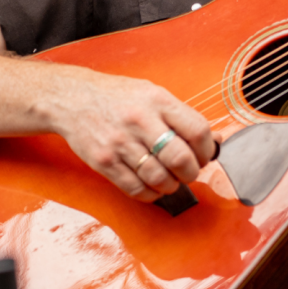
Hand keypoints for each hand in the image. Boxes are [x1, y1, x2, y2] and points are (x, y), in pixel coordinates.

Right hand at [45, 67, 219, 202]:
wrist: (73, 99)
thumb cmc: (116, 96)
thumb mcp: (152, 94)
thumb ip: (181, 116)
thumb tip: (215, 140)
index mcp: (157, 101)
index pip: (197, 130)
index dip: (206, 150)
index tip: (204, 156)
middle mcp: (140, 121)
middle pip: (180, 159)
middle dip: (191, 172)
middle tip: (188, 172)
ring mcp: (121, 143)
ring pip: (159, 178)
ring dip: (171, 186)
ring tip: (171, 181)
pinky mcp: (105, 162)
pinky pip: (135, 188)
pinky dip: (150, 194)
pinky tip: (153, 187)